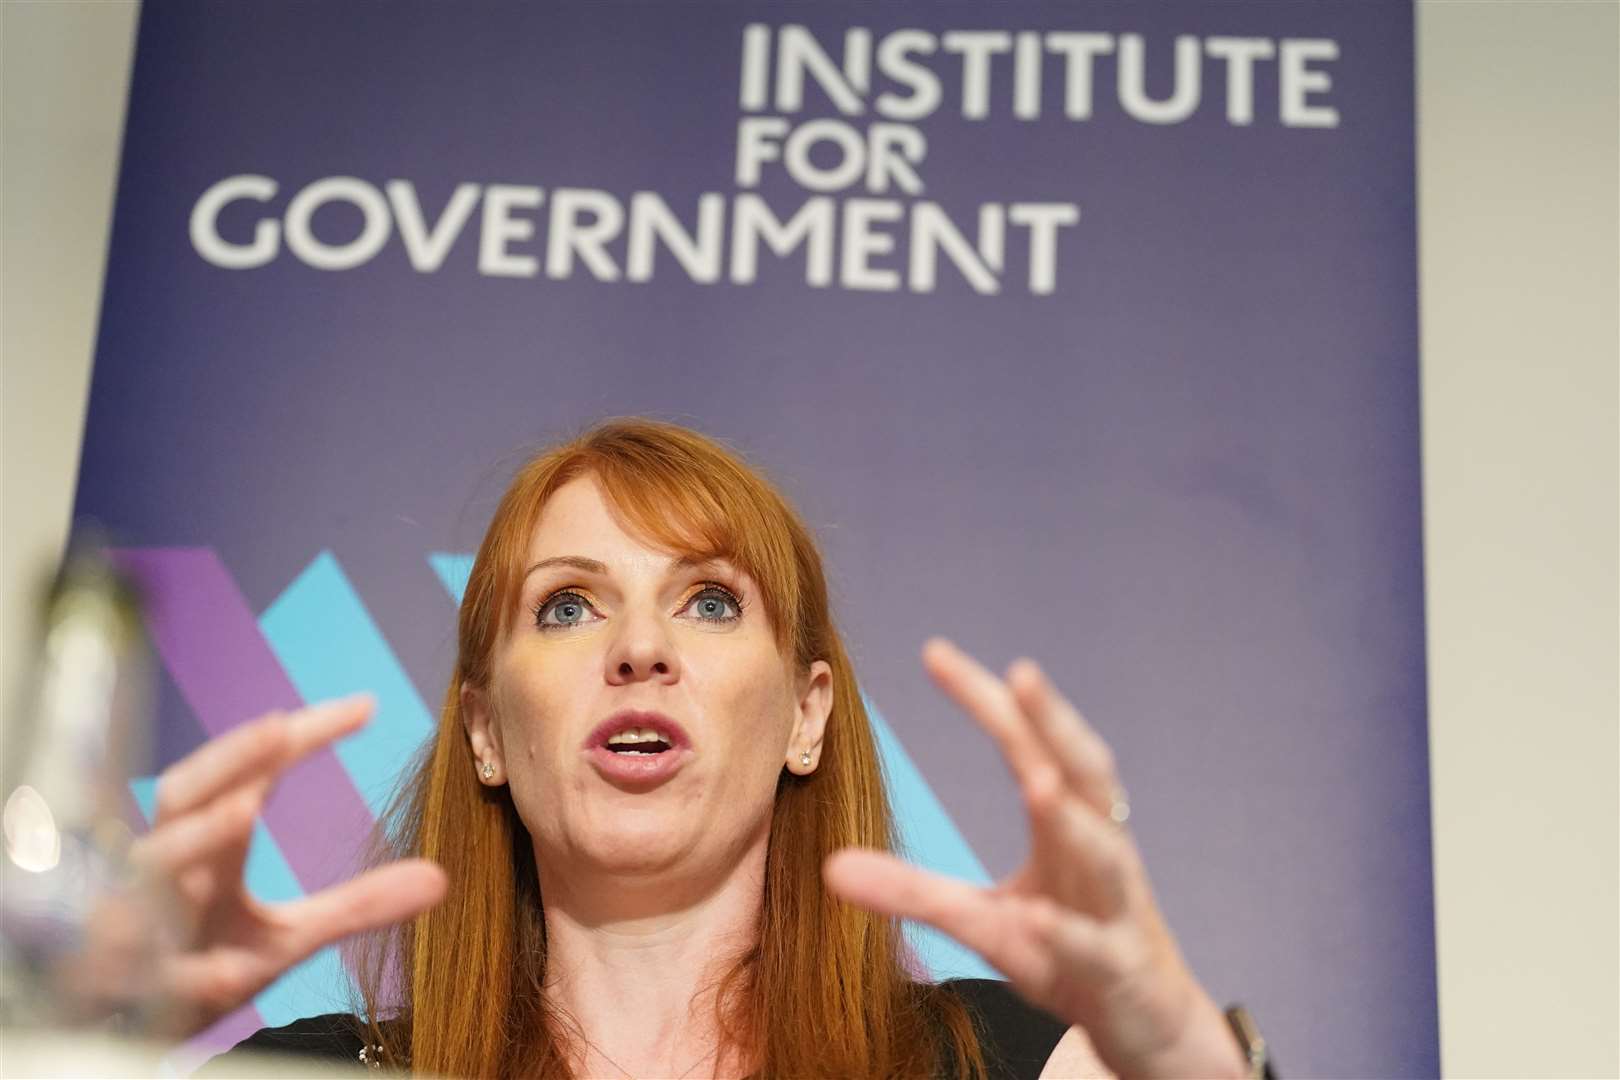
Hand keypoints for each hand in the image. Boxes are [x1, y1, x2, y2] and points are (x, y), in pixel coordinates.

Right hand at [114, 695, 446, 1036]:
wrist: (135, 1036)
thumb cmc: (204, 962)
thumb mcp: (287, 938)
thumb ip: (356, 904)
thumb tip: (440, 878)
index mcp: (209, 852)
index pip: (250, 777)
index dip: (298, 738)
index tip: (365, 706)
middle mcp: (170, 873)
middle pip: (184, 796)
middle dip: (228, 759)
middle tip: (281, 723)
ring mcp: (140, 921)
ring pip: (155, 867)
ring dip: (195, 837)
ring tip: (245, 808)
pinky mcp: (128, 985)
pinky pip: (153, 973)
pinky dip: (186, 972)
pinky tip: (225, 972)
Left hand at [823, 639, 1245, 1078]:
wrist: (1152, 1027)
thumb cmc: (1069, 952)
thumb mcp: (989, 920)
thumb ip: (916, 889)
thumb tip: (830, 866)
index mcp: (1067, 825)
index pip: (1028, 746)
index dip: (989, 699)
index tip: (935, 651)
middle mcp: (1099, 852)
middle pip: (1086, 774)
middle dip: (1056, 724)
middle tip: (1023, 673)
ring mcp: (1115, 909)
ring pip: (1103, 855)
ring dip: (1072, 819)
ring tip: (1037, 784)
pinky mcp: (1118, 970)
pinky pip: (1094, 947)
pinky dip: (1069, 931)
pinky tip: (1041, 918)